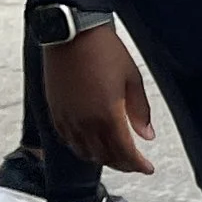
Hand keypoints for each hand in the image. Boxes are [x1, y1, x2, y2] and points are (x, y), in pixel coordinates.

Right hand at [43, 25, 157, 173]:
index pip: (124, 153)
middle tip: (134, 164)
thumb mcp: (132, 79)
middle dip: (122, 164)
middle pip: (104, 157)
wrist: (73, 34)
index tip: (147, 168)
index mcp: (107, 115)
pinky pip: (67, 140)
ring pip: (84, 152)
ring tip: (115, 156)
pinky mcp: (55, 111)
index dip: (138, 165)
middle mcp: (84, 122)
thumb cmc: (105, 51)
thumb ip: (140, 111)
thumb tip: (147, 136)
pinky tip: (90, 145)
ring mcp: (67, 118)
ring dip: (101, 158)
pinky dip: (81, 148)